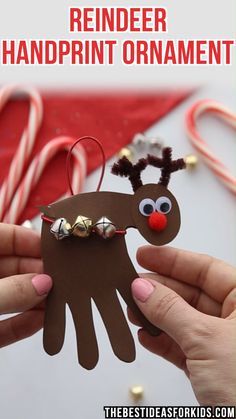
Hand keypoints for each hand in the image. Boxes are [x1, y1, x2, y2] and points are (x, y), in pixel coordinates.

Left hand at [0, 223, 51, 347]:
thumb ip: (9, 291)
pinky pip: (2, 325)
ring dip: (33, 300)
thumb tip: (44, 284)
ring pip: (9, 296)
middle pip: (10, 267)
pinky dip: (20, 324)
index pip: (2, 237)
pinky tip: (41, 323)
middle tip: (65, 280)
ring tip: (61, 302)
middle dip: (37, 274)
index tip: (57, 249)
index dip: (29, 240)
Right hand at [130, 245, 235, 405]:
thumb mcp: (205, 339)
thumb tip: (143, 288)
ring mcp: (222, 344)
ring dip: (156, 315)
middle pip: (191, 293)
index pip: (207, 269)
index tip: (145, 255)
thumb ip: (170, 310)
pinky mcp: (211, 369)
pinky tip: (144, 334)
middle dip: (160, 290)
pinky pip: (182, 346)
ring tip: (132, 309)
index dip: (174, 260)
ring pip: (183, 320)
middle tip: (132, 284)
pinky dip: (162, 340)